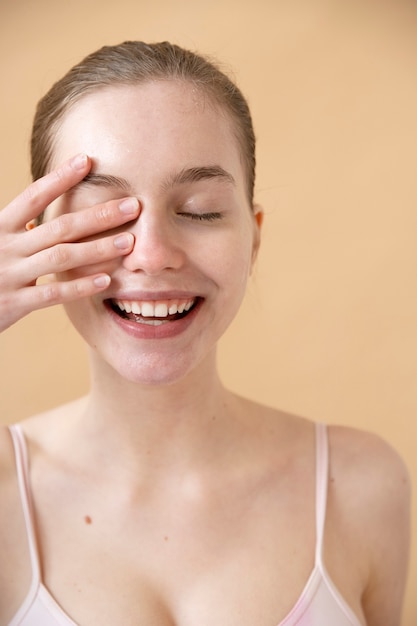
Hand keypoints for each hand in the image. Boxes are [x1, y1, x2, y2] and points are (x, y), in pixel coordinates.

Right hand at [0, 154, 139, 331]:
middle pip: (60, 226)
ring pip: (61, 257)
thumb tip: (34, 220)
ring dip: (98, 248)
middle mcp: (5, 246)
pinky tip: (106, 281)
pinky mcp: (13, 303)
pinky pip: (53, 293)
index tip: (88, 161)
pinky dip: (80, 287)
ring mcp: (9, 274)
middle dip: (99, 215)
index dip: (61, 178)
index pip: (34, 196)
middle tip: (133, 206)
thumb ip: (14, 232)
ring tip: (129, 242)